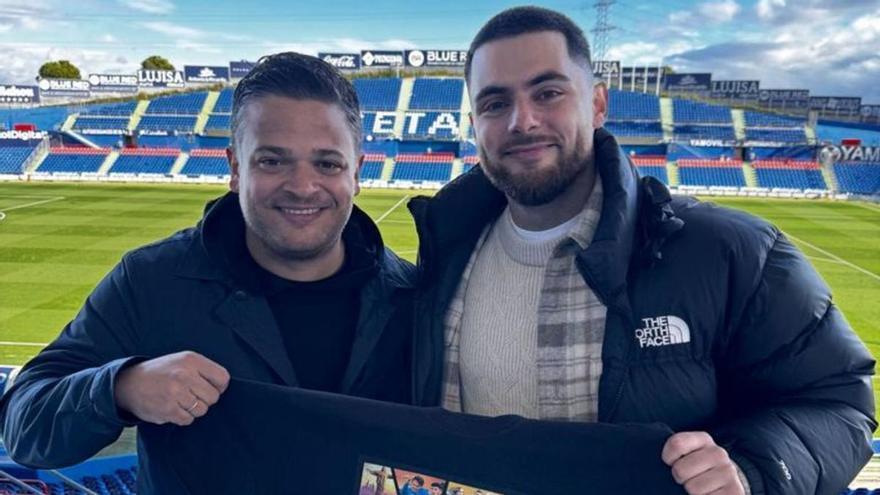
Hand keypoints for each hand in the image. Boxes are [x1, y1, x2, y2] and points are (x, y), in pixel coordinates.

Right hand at [114, 351, 229, 425]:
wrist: (129, 384)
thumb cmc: (161, 372)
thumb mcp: (182, 360)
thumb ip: (203, 370)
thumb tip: (223, 387)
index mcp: (191, 360)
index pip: (222, 378)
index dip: (219, 386)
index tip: (210, 387)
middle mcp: (184, 375)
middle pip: (213, 397)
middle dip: (205, 399)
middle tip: (191, 395)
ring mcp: (175, 393)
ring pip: (202, 410)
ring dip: (193, 409)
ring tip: (180, 400)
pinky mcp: (168, 410)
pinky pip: (188, 419)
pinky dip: (183, 417)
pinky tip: (173, 407)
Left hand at [662, 431, 744, 494]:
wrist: (726, 482)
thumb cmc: (697, 468)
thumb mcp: (686, 453)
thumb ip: (675, 450)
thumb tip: (662, 460)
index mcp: (703, 439)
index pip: (676, 444)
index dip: (668, 457)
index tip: (670, 462)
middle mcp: (718, 453)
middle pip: (680, 470)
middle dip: (679, 478)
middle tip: (688, 478)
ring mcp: (728, 472)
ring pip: (692, 488)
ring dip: (692, 492)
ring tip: (700, 488)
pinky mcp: (735, 491)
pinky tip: (709, 494)